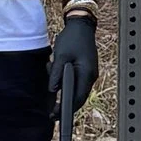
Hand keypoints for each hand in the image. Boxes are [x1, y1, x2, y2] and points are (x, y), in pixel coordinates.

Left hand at [48, 7, 97, 123]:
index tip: (55, 116)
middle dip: (64, 103)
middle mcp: (90, 76)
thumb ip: (56, 74)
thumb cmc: (72, 38)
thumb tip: (52, 90)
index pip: (77, 98)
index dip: (66, 109)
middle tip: (50, 111)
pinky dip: (65, 79)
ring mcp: (89, 73)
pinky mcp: (85, 69)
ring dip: (62, 87)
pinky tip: (54, 65)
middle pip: (78, 97)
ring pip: (75, 88)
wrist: (81, 25)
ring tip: (50, 67)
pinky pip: (75, 80)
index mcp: (86, 74)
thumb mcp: (61, 56)